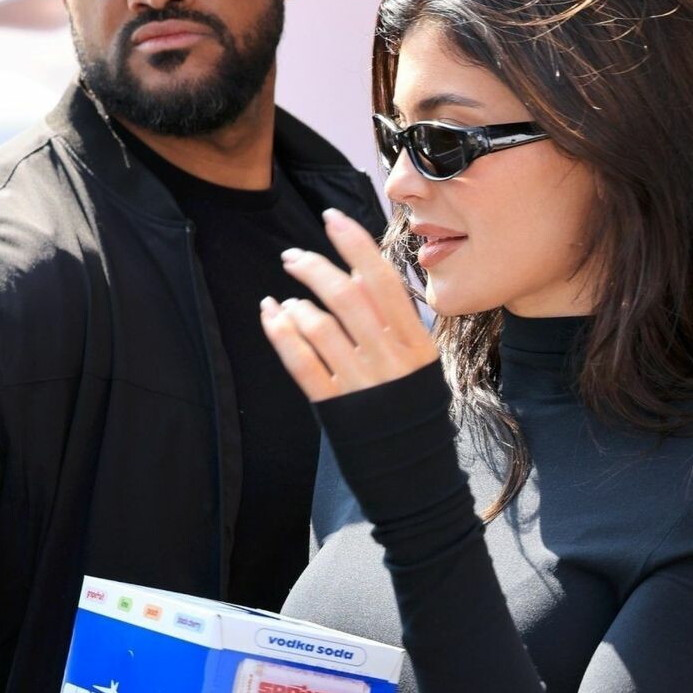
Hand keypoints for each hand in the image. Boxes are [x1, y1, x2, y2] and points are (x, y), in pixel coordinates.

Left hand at [260, 208, 438, 402]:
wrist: (413, 474)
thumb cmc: (415, 412)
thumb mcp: (420, 364)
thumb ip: (395, 322)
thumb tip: (359, 275)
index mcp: (416, 344)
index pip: (382, 281)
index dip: (355, 244)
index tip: (332, 219)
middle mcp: (389, 360)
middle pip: (347, 297)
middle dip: (315, 267)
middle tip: (292, 257)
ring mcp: (362, 384)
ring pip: (320, 327)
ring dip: (297, 305)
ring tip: (288, 301)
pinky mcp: (337, 407)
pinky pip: (302, 364)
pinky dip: (282, 334)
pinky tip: (272, 315)